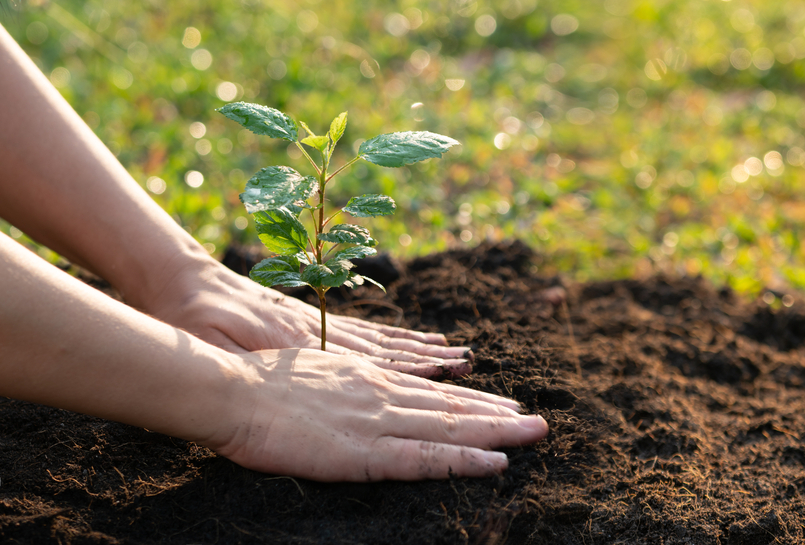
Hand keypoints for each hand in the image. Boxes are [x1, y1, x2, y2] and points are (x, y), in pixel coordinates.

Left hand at [141, 254, 472, 377]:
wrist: (180, 282)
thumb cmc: (192, 323)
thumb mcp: (214, 347)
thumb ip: (254, 360)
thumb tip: (291, 375)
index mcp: (300, 342)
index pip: (367, 359)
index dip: (410, 367)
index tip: (449, 369)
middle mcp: (318, 333)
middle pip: (386, 351)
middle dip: (431, 361)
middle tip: (470, 363)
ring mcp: (317, 326)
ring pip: (380, 342)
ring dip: (420, 350)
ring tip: (456, 354)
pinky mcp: (309, 322)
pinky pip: (363, 334)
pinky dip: (395, 340)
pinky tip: (414, 343)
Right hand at [209, 350, 547, 481]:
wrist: (234, 389)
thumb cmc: (261, 384)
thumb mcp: (314, 375)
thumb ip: (343, 386)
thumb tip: (355, 398)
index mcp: (370, 380)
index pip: (432, 393)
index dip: (471, 402)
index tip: (502, 405)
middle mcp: (384, 396)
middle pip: (452, 408)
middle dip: (497, 414)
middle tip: (536, 418)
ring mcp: (378, 422)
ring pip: (451, 428)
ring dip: (497, 431)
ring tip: (533, 432)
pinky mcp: (365, 452)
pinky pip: (425, 458)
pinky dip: (464, 460)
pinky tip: (495, 463)